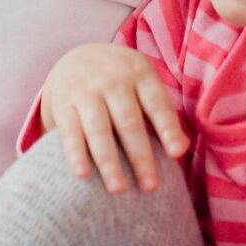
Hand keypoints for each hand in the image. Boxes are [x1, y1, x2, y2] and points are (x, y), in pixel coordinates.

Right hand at [40, 43, 188, 193]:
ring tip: (118, 189)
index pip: (157, 104)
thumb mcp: (143, 84)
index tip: (177, 154)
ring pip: (99, 129)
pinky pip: (70, 132)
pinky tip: (82, 174)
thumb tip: (182, 148)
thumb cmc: (121, 81)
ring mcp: (85, 91)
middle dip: (140, 155)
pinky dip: (76, 153)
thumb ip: (161, 114)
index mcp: (139, 73)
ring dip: (108, 161)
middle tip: (150, 187)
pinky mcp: (63, 104)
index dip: (168, 128)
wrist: (76, 56)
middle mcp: (112, 79)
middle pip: (128, 121)